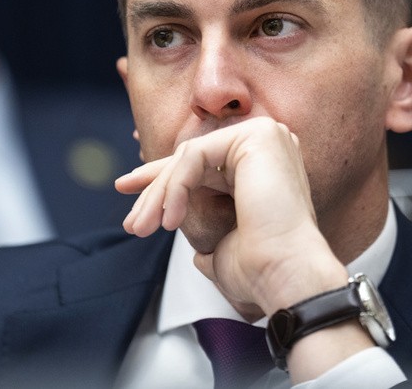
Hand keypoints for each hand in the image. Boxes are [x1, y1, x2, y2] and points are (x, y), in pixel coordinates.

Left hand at [115, 116, 347, 314]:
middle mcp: (269, 144)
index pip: (203, 164)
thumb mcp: (222, 246)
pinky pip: (195, 155)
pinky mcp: (256, 136)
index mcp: (264, 166)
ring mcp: (266, 135)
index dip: (163, 178)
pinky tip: (170, 219)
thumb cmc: (261, 269)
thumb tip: (200, 257)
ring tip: (143, 227)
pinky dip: (175, 187)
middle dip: (154, 189)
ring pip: (189, 156)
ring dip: (159, 194)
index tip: (126, 189)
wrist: (284, 275)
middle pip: (193, 158)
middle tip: (132, 222)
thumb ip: (212, 236)